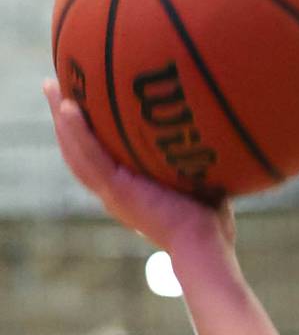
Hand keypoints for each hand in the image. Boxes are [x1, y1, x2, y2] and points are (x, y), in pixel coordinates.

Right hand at [44, 81, 234, 258]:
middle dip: (64, 119)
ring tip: (50, 87)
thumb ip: (194, 162)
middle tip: (53, 87)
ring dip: (61, 119)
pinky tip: (68, 106)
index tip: (81, 105)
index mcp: (128, 194)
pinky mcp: (117, 192)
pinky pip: (91, 157)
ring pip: (76, 152)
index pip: (99, 158)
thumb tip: (211, 133)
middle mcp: (114, 194)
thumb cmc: (212, 226)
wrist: (206, 247)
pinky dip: (77, 132)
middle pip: (78, 151)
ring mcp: (113, 194)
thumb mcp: (201, 186)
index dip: (86, 133)